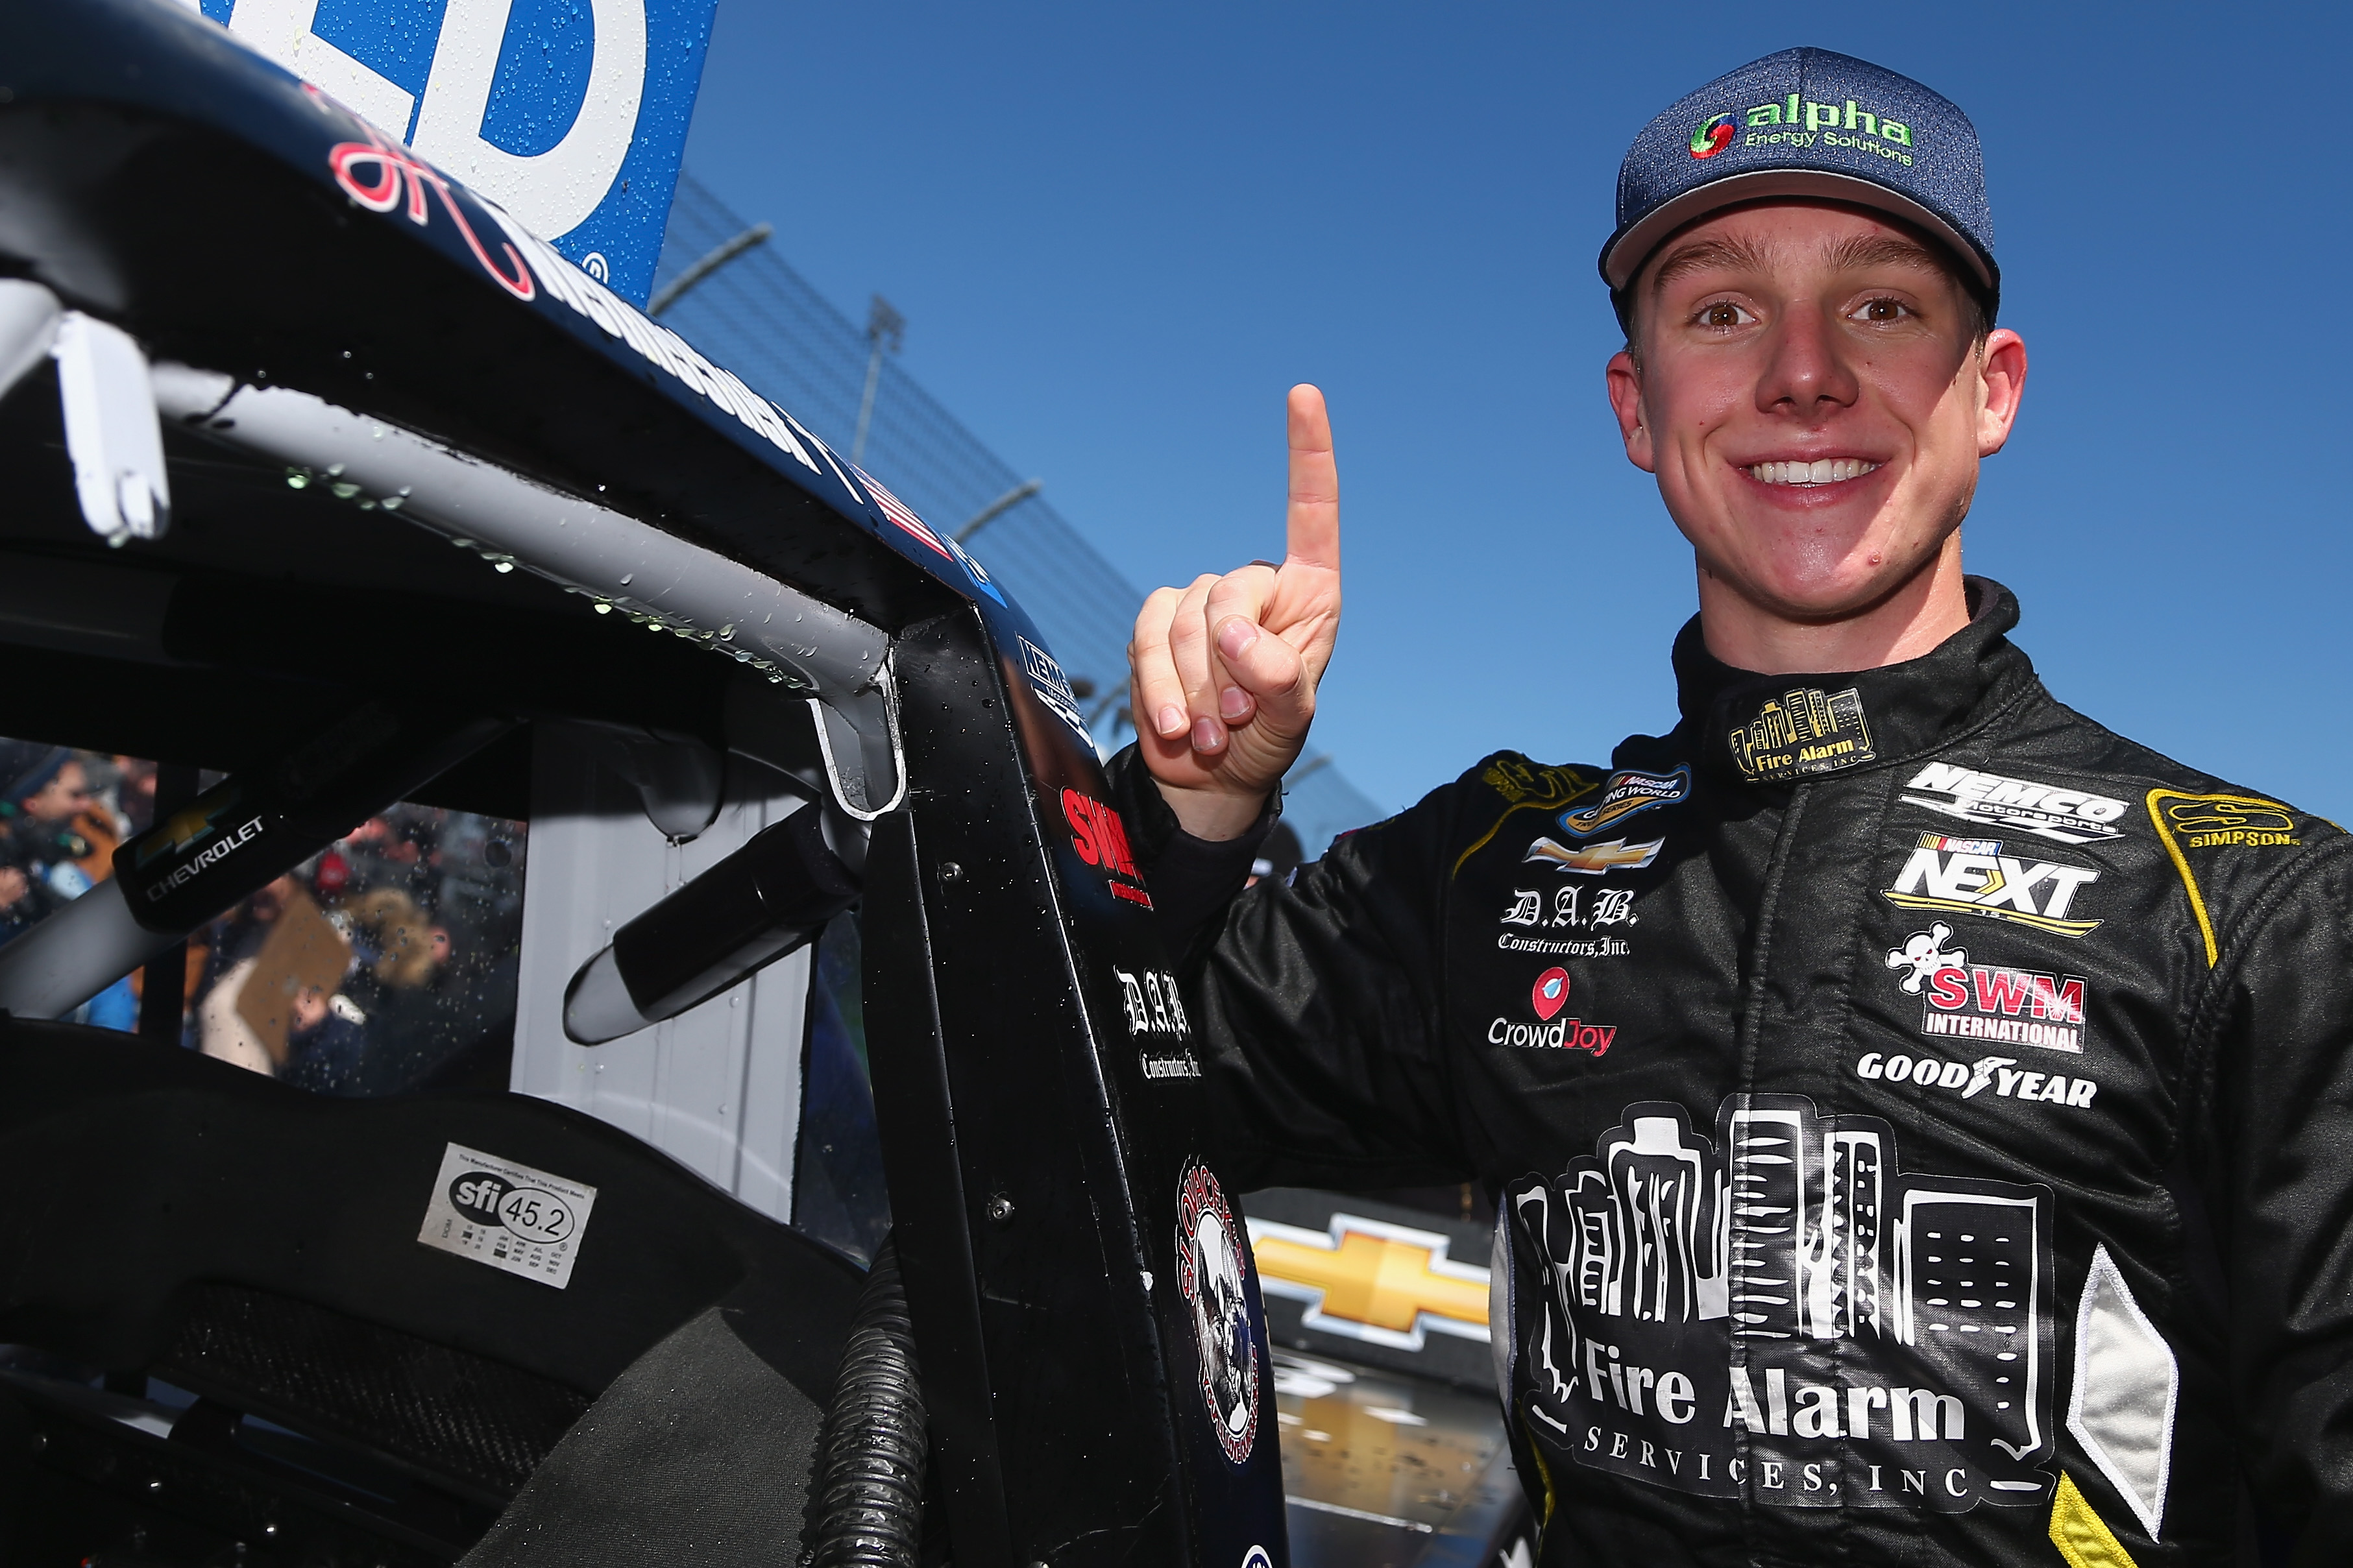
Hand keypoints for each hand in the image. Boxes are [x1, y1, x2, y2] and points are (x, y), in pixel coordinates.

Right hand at [1128, 385, 1339, 838]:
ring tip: (1217, 732)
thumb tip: (1233, 633)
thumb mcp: (1293, 717)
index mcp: (1308, 592)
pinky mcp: (1156, 626)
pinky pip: (1147, 640)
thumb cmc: (1268, 738)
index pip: (1311, 511)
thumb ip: (1279, 676)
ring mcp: (1201, 604)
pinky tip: (1180, 730)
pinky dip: (1161, 691)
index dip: (1307, 453)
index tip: (1304, 394)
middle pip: (1229, 592)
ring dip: (1197, 690)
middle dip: (1231, 665)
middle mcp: (1255, 587)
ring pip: (1183, 621)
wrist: (1211, 777)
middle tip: (1242, 716)